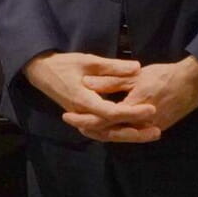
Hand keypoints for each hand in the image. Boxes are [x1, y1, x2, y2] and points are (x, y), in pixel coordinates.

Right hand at [23, 51, 160, 142]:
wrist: (40, 72)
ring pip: (107, 135)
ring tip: (151, 134)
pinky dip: (117, 133)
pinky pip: (101, 132)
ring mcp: (81, 119)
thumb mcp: (88, 60)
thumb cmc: (63, 64)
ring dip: (129, 136)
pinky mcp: (83, 119)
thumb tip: (137, 68)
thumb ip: (113, 67)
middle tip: (157, 130)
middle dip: (135, 132)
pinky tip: (133, 131)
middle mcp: (82, 114)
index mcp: (82, 100)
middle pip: (111, 130)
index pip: (111, 113)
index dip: (132, 112)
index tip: (151, 108)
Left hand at [76, 55, 197, 135]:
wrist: (192, 85)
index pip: (103, 119)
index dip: (84, 119)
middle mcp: (141, 123)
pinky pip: (131, 134)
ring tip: (83, 126)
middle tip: (72, 122)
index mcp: (134, 108)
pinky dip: (116, 131)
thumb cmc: (163, 76)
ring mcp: (150, 129)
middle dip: (89, 129)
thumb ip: (110, 81)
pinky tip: (105, 127)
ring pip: (120, 136)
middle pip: (109, 133)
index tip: (68, 115)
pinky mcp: (156, 129)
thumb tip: (86, 84)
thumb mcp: (134, 75)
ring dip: (101, 132)